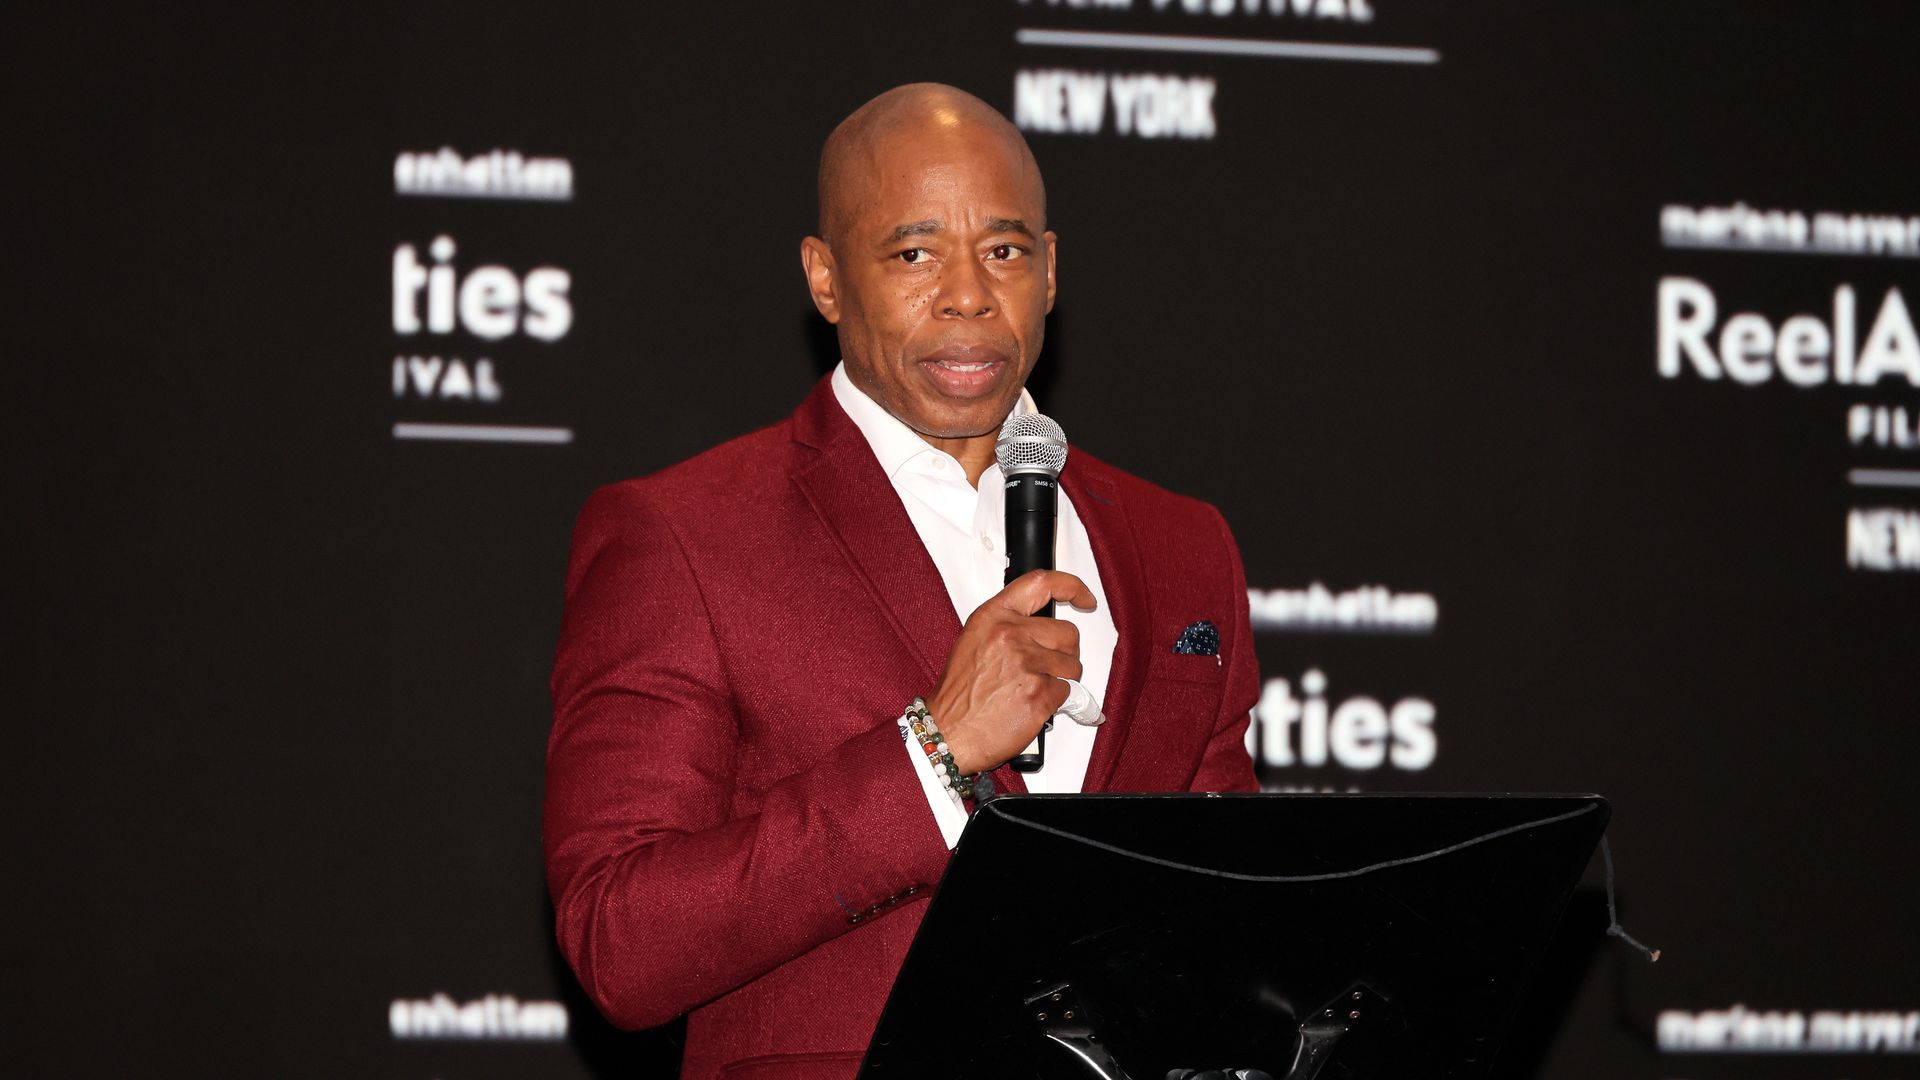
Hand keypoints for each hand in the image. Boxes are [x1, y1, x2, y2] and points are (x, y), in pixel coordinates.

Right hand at [925, 570, 1096, 774]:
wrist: (947, 732)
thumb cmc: (959, 693)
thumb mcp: (974, 640)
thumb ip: (1008, 625)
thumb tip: (1043, 625)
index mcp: (994, 617)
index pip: (1042, 584)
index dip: (1072, 587)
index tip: (1084, 599)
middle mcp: (1010, 635)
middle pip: (1068, 633)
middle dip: (1064, 652)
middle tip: (1047, 667)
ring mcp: (1026, 665)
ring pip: (1072, 665)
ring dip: (1060, 679)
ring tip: (1031, 688)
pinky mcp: (1039, 695)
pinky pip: (1068, 693)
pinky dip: (1054, 701)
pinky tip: (1030, 704)